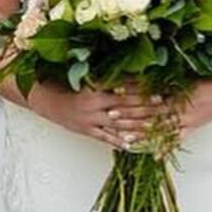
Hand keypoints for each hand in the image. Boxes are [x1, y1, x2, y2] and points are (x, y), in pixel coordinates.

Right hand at [27, 79, 168, 146]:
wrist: (45, 99)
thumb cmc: (67, 85)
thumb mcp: (85, 76)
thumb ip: (106, 76)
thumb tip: (129, 67)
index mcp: (95, 88)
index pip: (124, 88)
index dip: (143, 88)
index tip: (159, 87)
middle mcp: (94, 105)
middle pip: (127, 106)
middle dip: (147, 106)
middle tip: (165, 106)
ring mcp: (91, 120)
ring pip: (119, 124)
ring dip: (139, 125)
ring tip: (156, 126)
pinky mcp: (87, 131)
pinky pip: (106, 138)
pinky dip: (119, 141)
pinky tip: (133, 145)